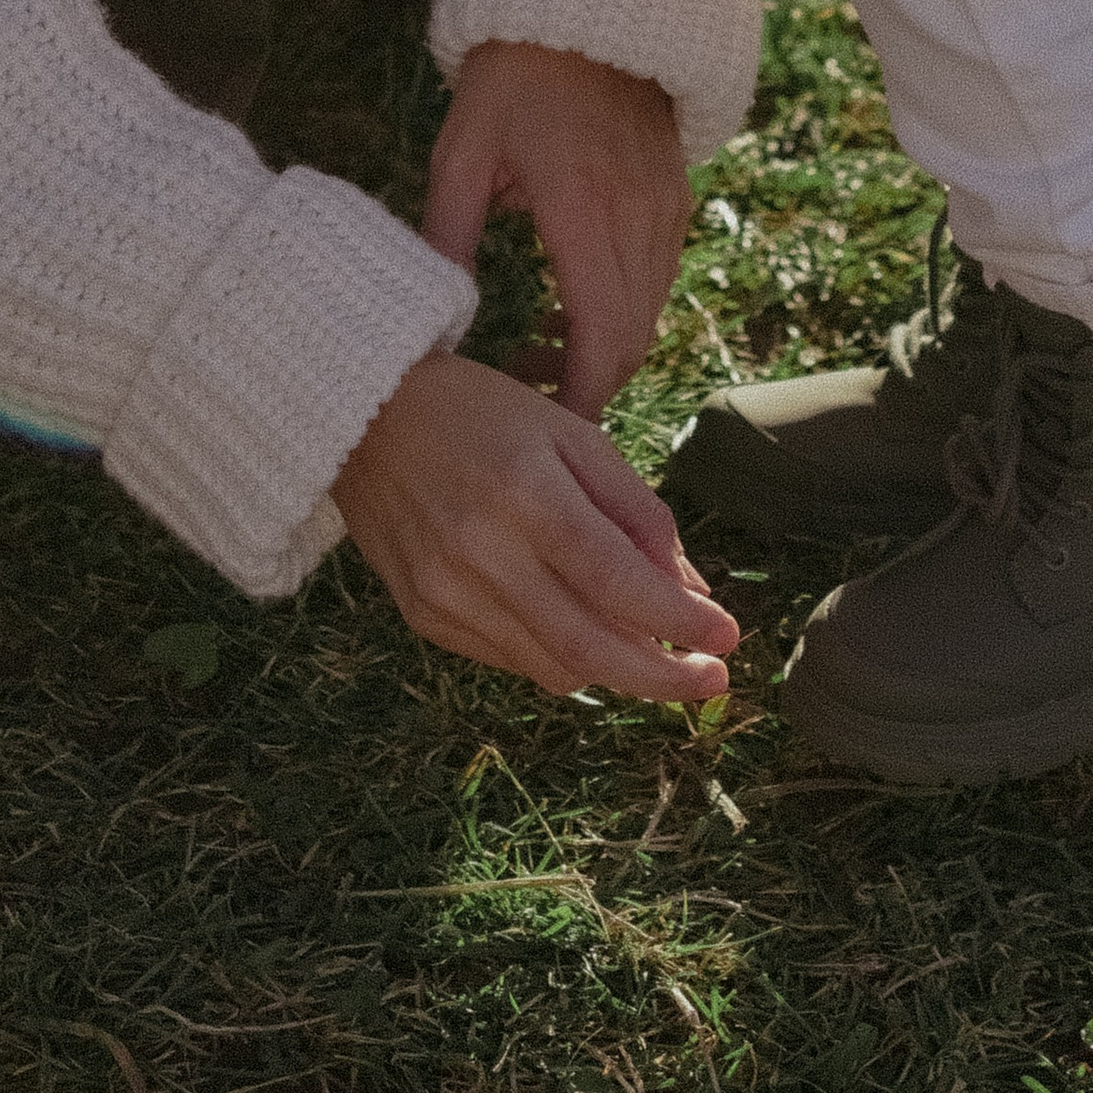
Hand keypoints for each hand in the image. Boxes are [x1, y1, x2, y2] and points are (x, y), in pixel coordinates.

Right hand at [335, 350, 737, 702]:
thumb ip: (635, 510)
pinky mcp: (422, 616)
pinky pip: (510, 660)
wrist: (364, 413)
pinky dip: (558, 656)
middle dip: (663, 677)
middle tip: (712, 681)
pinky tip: (583, 633)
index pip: (621, 583)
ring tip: (656, 657)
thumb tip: (690, 589)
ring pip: (553, 667)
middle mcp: (482, 552)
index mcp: (526, 494)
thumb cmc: (480, 411)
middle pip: (590, 647)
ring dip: (616, 672)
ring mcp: (445, 592)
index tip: (729, 639)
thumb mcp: (570, 434)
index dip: (682, 623)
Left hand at [424, 39, 689, 417]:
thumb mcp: (463, 151)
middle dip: (586, 386)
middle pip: (631, 341)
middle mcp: (638, 218)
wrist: (587, 7)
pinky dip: (625, 310)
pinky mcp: (676, 199)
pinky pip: (659, 279)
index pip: (601, 340)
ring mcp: (665, 209)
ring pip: (650, 315)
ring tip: (537, 350)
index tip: (540, 426)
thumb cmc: (514, 76)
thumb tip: (428, 318)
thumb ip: (446, 235)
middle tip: (523, 392)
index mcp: (583, 210)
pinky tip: (574, 305)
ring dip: (605, 350)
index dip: (578, 400)